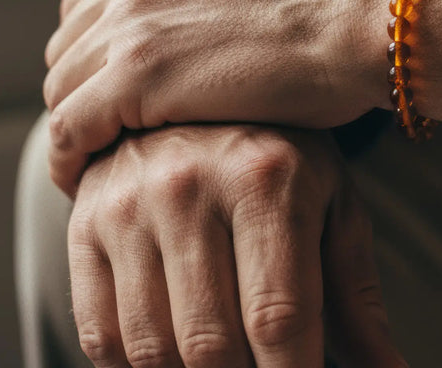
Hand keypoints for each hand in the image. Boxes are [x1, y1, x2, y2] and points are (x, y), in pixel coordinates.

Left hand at [43, 0, 391, 193]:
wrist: (360, 17)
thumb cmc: (331, 7)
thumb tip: (198, 33)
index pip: (88, 7)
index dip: (96, 58)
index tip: (110, 95)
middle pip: (70, 48)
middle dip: (86, 91)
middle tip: (112, 134)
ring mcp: (131, 20)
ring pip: (64, 88)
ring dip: (82, 127)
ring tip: (105, 161)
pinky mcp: (136, 74)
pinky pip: (69, 129)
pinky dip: (69, 160)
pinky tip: (85, 182)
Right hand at [68, 123, 405, 367]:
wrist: (202, 100)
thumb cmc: (282, 158)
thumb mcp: (331, 205)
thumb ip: (355, 295)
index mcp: (266, 177)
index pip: (278, 317)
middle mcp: (190, 185)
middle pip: (210, 346)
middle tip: (263, 365)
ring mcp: (130, 204)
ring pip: (151, 351)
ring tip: (227, 354)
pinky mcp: (86, 223)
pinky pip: (100, 335)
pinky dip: (138, 365)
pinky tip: (175, 345)